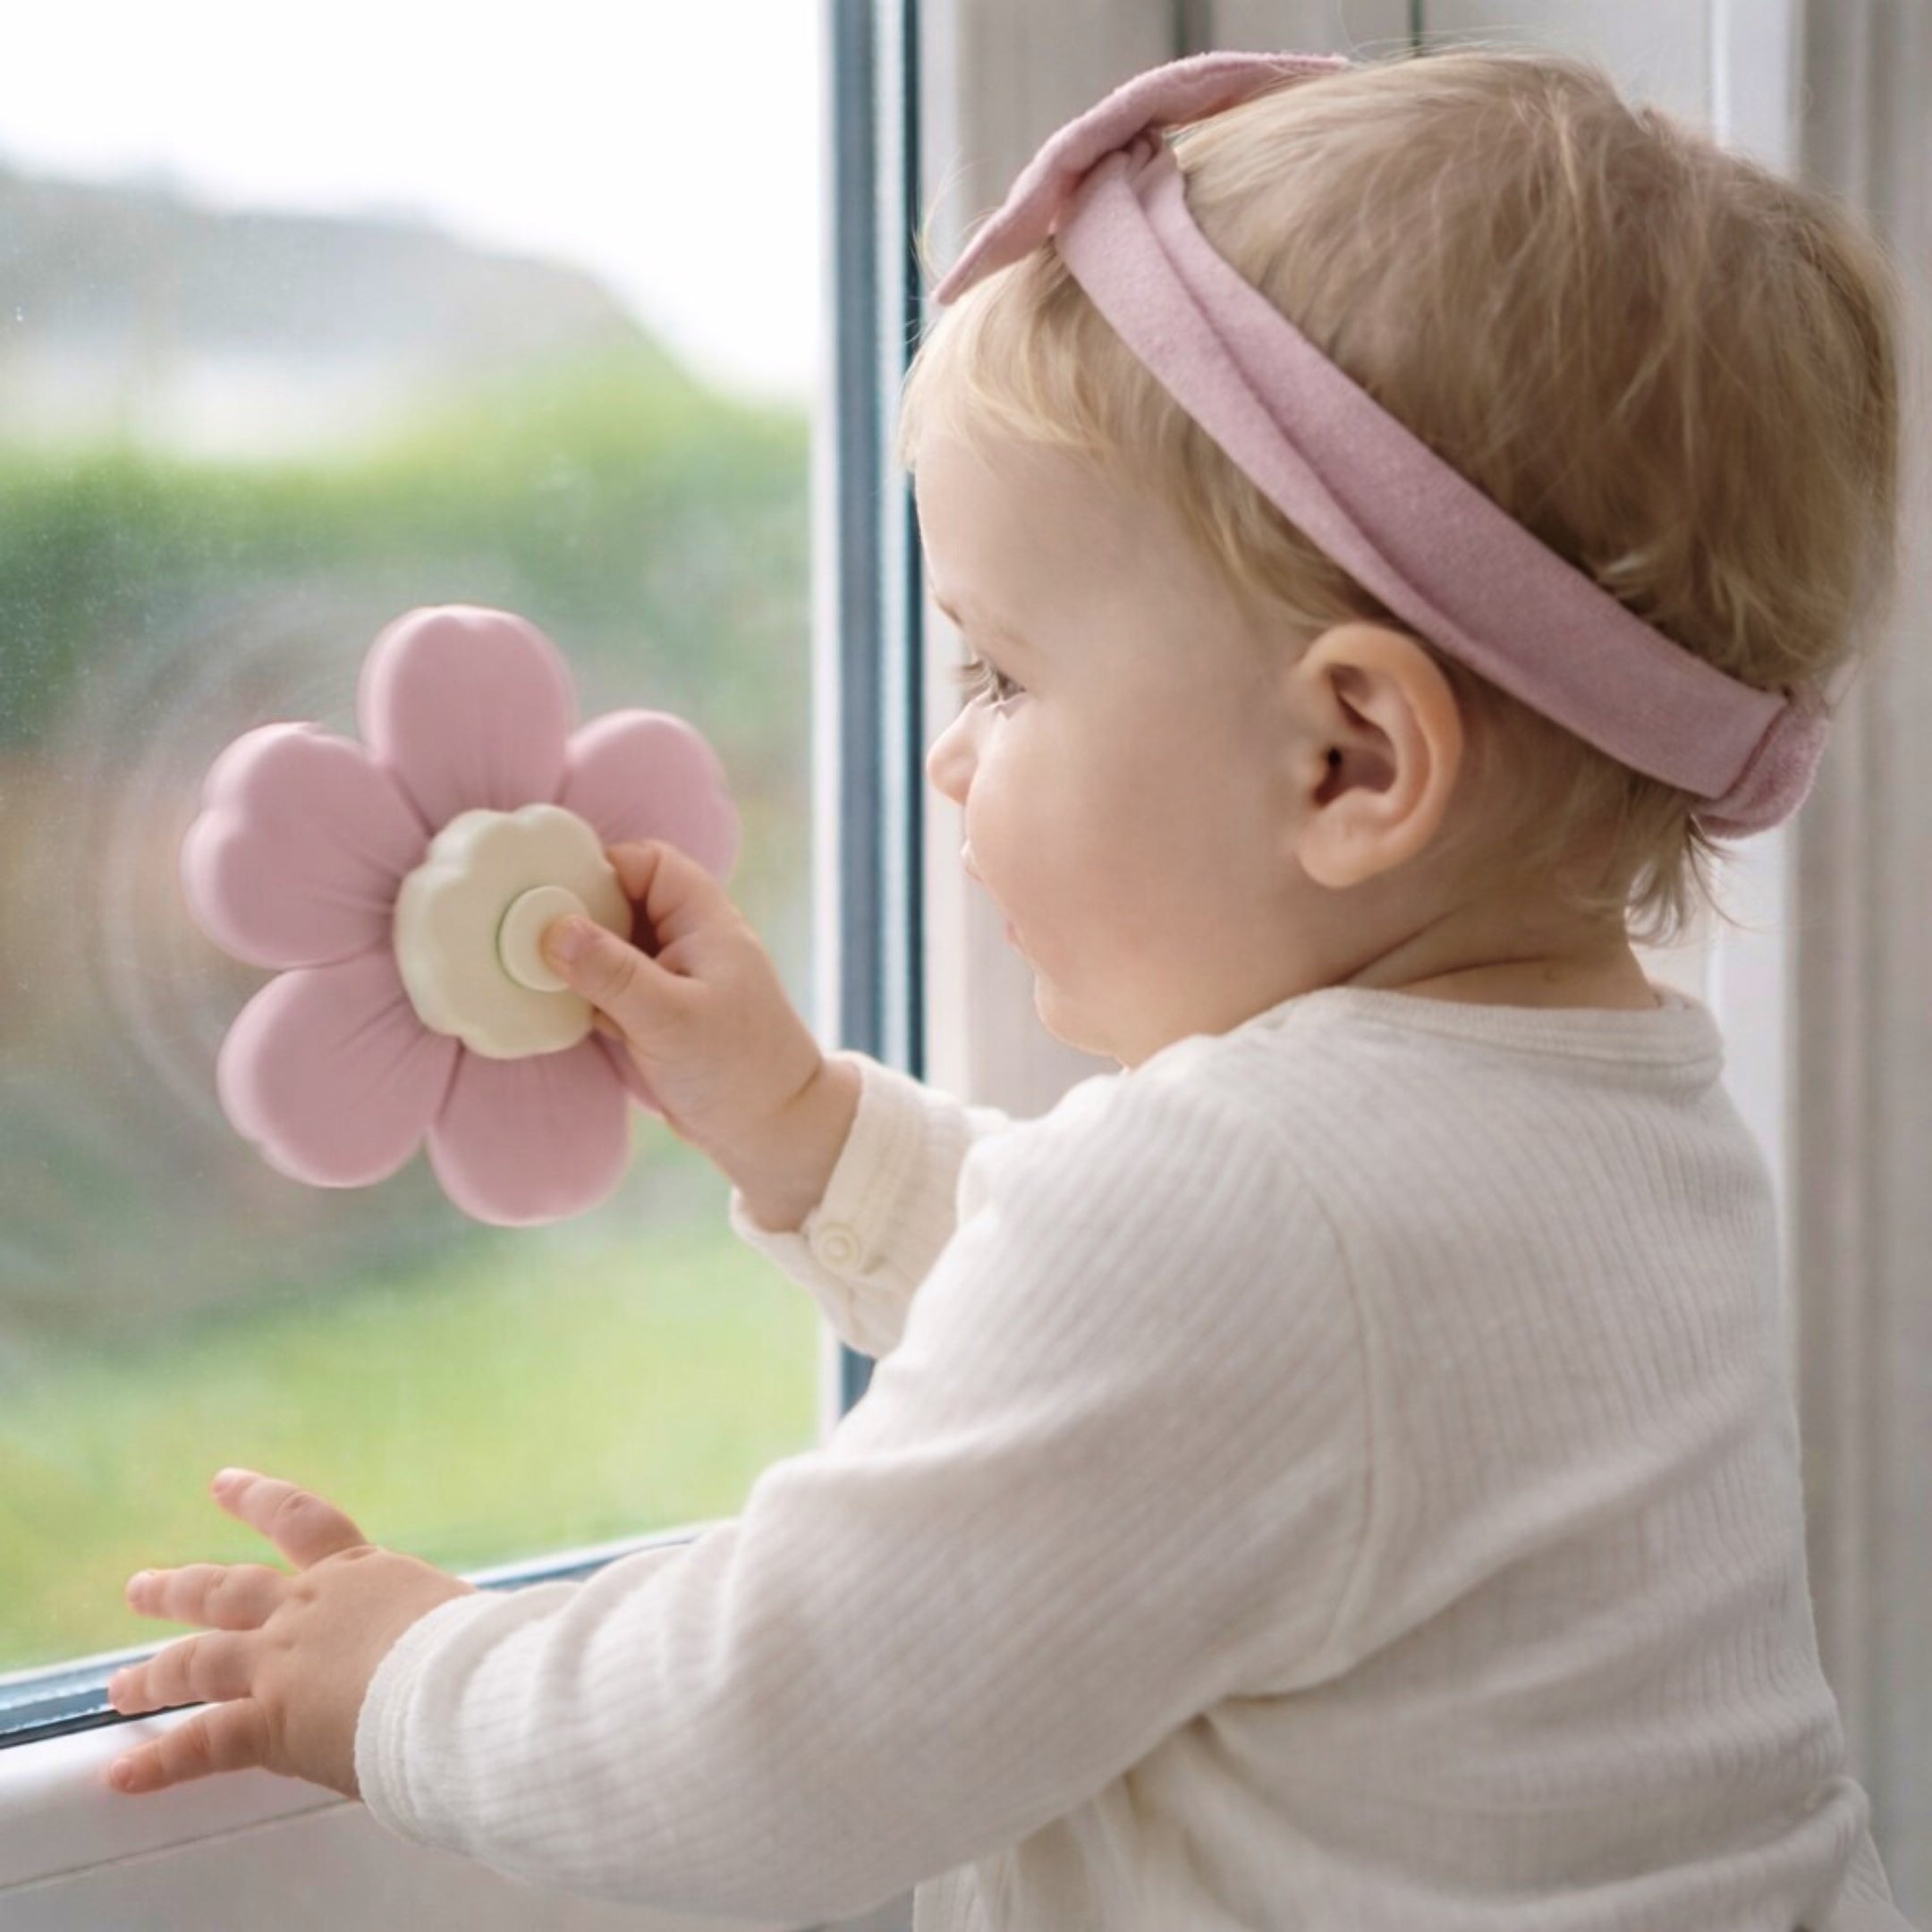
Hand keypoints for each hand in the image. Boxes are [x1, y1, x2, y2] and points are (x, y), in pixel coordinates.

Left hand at [105, 1468, 477, 1799]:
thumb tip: (479, 1634)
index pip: (301, 1520)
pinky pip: (202, 1744)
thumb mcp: (461, 1612)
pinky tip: (122, 1774)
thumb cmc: (483, 1647)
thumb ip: (443, 1620)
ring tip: (120, 1686)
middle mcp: (308, 1608)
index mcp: (361, 1572)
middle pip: (227, 1590)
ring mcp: (281, 1663)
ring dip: (154, 1674)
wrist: (460, 1684)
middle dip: (179, 1588)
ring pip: (199, 1661)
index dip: (258, 1498)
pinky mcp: (270, 1722)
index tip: (221, 1482)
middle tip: (140, 1587)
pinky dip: (159, 1761)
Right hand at [541, 839, 826, 1164]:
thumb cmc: (736, 1068)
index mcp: (704, 921)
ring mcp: (672, 979)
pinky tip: (556, 1005)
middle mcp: (688, 941)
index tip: (554, 894)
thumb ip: (610, 972)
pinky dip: (585, 992)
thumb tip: (554, 928)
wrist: (772, 1131)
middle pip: (621, 901)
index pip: (648, 863)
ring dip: (577, 959)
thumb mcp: (667, 1017)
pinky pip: (610, 987)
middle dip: (578, 915)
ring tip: (533, 970)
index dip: (601, 868)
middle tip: (530, 936)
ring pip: (611, 946)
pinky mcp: (657, 1015)